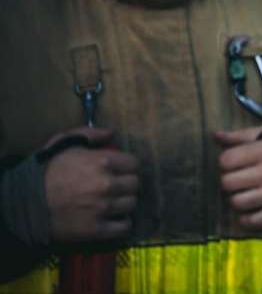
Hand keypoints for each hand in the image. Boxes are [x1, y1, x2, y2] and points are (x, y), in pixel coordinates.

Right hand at [44, 127, 138, 242]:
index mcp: (102, 162)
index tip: (122, 170)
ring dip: (125, 202)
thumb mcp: (65, 142)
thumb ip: (91, 134)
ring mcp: (102, 208)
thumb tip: (112, 133)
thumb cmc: (46, 170)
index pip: (134, 163)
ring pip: (132, 204)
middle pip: (135, 184)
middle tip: (119, 186)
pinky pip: (124, 227)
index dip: (128, 166)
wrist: (24, 203)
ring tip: (115, 201)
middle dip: (128, 183)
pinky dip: (123, 223)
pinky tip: (116, 218)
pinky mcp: (96, 229)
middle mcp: (107, 185)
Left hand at [215, 126, 261, 229]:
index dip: (226, 161)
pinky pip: (253, 221)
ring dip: (237, 198)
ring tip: (246, 192)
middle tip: (239, 178)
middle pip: (228, 183)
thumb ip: (243, 135)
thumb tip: (216, 134)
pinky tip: (252, 208)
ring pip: (237, 202)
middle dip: (229, 180)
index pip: (227, 160)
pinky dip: (247, 218)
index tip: (234, 162)